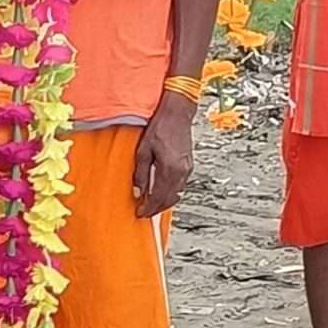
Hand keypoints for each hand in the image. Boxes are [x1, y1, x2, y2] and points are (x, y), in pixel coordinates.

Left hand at [131, 96, 195, 218]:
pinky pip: (180, 185)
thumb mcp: (143, 151)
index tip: (139, 213)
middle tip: (144, 212)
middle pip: (169, 199)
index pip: (158, 197)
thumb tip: (138, 192)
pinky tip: (162, 191)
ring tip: (152, 204)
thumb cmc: (159, 128)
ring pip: (176, 194)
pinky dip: (171, 192)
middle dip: (156, 209)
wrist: (177, 114)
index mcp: (169, 169)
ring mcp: (187, 169)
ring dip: (164, 202)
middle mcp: (181, 172)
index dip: (148, 208)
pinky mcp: (189, 165)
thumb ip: (140, 173)